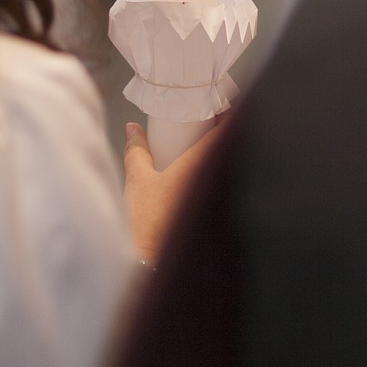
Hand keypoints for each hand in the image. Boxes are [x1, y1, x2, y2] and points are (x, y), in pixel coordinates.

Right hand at [122, 121, 220, 262]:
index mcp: (202, 164)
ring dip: (220, 151)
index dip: (228, 111)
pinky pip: (222, 183)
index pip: (228, 129)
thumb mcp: (138, 180)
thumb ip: (136, 149)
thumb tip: (134, 128)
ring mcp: (220, 199)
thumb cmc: (148, 223)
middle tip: (210, 116)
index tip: (220, 101)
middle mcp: (218, 179)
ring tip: (204, 141)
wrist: (152, 264)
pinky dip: (215, 171)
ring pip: (228, 165)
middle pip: (231, 146)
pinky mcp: (218, 215)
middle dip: (224, 129)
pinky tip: (201, 172)